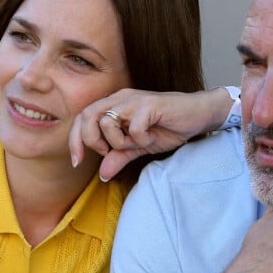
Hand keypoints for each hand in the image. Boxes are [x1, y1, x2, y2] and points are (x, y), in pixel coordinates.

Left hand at [69, 88, 234, 179]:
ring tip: (138, 143)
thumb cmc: (168, 127)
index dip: (74, 140)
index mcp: (114, 105)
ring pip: (108, 122)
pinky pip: (133, 128)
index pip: (82, 118)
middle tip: (108, 152)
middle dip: (92, 140)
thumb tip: (102, 174)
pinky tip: (153, 137)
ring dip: (120, 141)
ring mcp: (134, 99)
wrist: (198, 115)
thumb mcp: (139, 147)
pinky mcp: (150, 104)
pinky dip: (141, 139)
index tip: (77, 161)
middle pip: (88, 116)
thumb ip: (120, 156)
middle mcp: (120, 98)